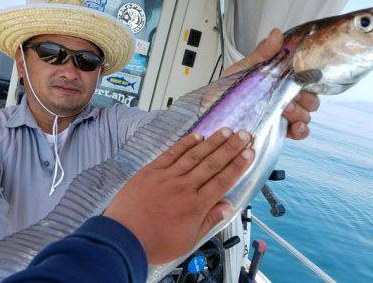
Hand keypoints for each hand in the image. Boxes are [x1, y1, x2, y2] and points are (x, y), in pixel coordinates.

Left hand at [104, 128, 253, 263]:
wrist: (123, 237)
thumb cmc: (155, 242)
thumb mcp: (187, 240)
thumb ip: (208, 221)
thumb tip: (227, 206)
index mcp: (196, 205)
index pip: (222, 181)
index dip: (237, 165)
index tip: (249, 153)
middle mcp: (184, 187)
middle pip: (212, 163)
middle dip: (230, 148)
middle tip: (244, 134)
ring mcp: (167, 177)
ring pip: (194, 155)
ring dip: (212, 142)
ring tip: (226, 131)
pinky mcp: (152, 171)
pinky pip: (171, 154)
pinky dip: (185, 144)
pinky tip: (197, 136)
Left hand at [221, 28, 319, 139]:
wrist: (211, 110)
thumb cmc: (227, 89)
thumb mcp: (243, 68)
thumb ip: (262, 53)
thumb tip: (276, 34)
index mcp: (281, 80)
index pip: (306, 78)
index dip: (309, 77)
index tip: (302, 76)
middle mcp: (285, 97)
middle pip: (310, 99)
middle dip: (305, 98)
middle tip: (289, 97)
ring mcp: (283, 115)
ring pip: (306, 114)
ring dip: (300, 113)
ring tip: (285, 110)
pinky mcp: (278, 130)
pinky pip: (299, 132)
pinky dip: (301, 130)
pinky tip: (296, 126)